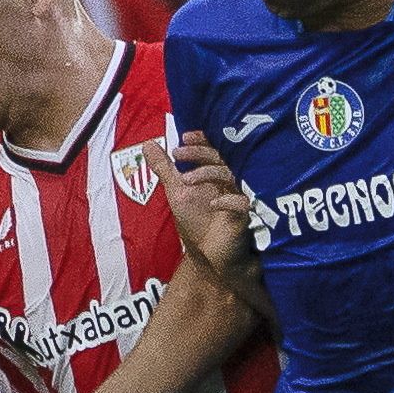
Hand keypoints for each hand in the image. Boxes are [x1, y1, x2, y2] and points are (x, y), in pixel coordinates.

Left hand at [166, 130, 260, 279]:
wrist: (208, 254)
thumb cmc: (197, 222)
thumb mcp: (177, 192)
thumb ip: (165, 169)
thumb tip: (148, 144)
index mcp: (215, 173)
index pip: (212, 149)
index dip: (200, 141)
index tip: (183, 138)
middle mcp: (229, 182)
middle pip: (221, 158)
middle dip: (199, 153)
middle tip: (177, 154)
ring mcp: (238, 197)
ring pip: (230, 176)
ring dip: (207, 173)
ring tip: (186, 180)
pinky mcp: (244, 216)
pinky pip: (242, 203)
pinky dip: (227, 200)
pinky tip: (213, 203)